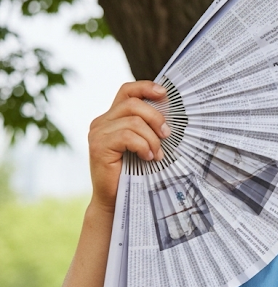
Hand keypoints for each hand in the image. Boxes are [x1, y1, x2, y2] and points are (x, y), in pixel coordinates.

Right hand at [88, 81, 169, 210]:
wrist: (117, 199)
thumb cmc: (135, 171)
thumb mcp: (144, 144)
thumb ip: (149, 127)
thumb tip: (171, 113)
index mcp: (112, 117)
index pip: (127, 91)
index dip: (145, 87)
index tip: (164, 94)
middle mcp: (101, 122)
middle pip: (133, 104)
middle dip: (156, 118)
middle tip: (167, 135)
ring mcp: (97, 133)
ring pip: (133, 121)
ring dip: (152, 138)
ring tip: (156, 155)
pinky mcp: (99, 146)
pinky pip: (128, 136)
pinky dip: (143, 146)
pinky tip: (148, 158)